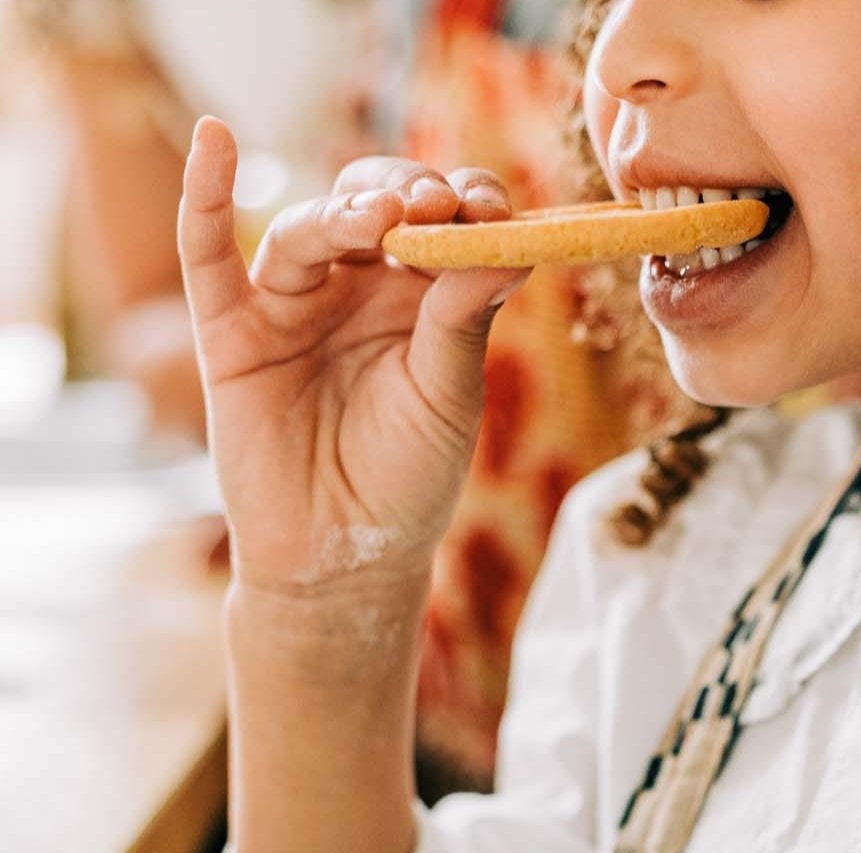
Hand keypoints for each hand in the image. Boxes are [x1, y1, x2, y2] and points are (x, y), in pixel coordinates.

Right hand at [177, 116, 529, 600]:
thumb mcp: (448, 398)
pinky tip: (213, 141)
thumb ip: (463, 321)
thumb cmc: (407, 482)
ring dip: (343, 213)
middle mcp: (357, 290)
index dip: (466, 203)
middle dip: (405, 194)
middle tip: (432, 206)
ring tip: (380, 217)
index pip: (444, 223)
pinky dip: (205, 195)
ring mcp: (293, 305)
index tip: (491, 209)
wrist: (345, 558)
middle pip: (376, 204)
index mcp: (422, 300)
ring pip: (310, 231)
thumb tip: (509, 245)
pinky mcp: (232, 331)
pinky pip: (209, 253)